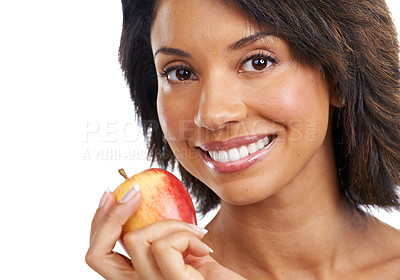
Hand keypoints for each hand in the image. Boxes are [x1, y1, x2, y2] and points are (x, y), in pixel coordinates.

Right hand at [85, 187, 245, 279]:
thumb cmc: (216, 276)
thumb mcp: (185, 251)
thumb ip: (163, 235)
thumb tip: (145, 197)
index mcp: (137, 278)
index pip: (98, 255)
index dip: (99, 222)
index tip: (113, 193)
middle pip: (96, 254)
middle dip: (110, 215)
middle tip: (135, 192)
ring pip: (136, 239)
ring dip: (170, 223)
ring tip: (196, 233)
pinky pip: (165, 246)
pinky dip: (186, 234)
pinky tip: (205, 246)